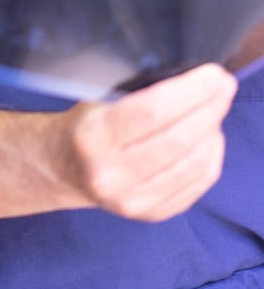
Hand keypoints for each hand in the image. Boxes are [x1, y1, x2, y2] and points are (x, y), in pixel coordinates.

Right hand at [57, 63, 237, 221]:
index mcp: (93, 136)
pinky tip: (209, 137)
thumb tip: (193, 82)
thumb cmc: (85, 124)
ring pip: (193, 164)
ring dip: (213, 131)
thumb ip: (138, 94)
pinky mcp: (150, 214)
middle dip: (210, 107)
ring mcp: (132, 200)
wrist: (63, 167)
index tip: (213, 75)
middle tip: (224, 86)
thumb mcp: (96, 99)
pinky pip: (196, 184)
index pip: (152, 111)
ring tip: (216, 109)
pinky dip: (211, 156)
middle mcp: (111, 173)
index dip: (190, 91)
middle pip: (178, 139)